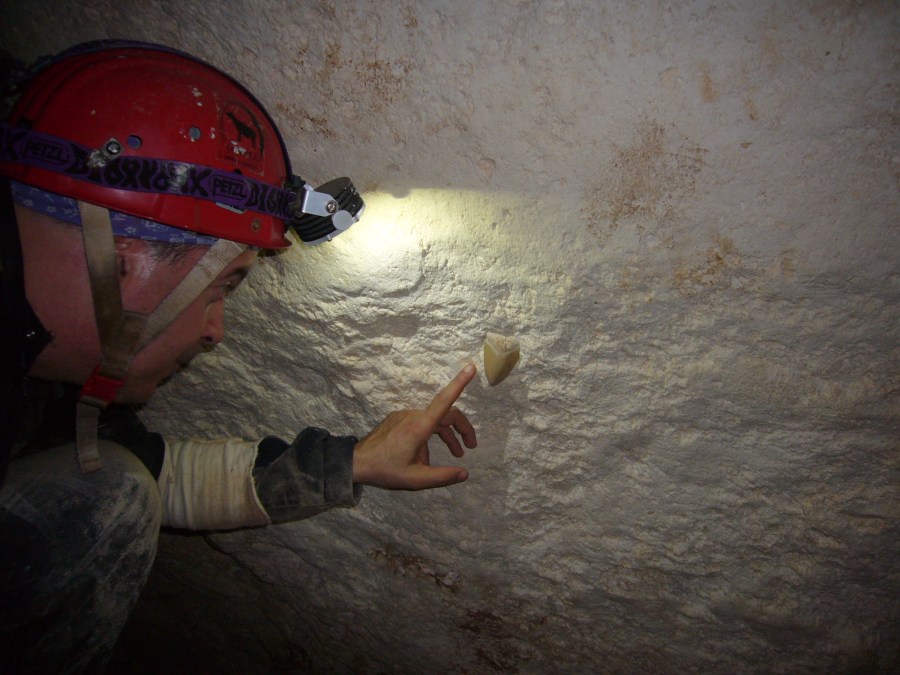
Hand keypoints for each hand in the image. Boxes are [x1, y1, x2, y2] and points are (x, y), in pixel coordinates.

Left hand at [352, 364, 477, 489]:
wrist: (357, 462)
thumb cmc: (385, 470)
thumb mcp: (415, 480)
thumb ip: (442, 477)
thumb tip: (465, 474)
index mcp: (419, 427)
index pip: (444, 401)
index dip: (459, 384)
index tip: (471, 367)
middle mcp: (413, 416)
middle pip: (446, 414)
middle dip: (462, 428)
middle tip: (471, 446)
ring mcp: (405, 416)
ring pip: (435, 419)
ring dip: (447, 435)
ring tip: (456, 454)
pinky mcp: (398, 419)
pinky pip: (422, 423)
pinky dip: (432, 435)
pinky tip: (427, 456)